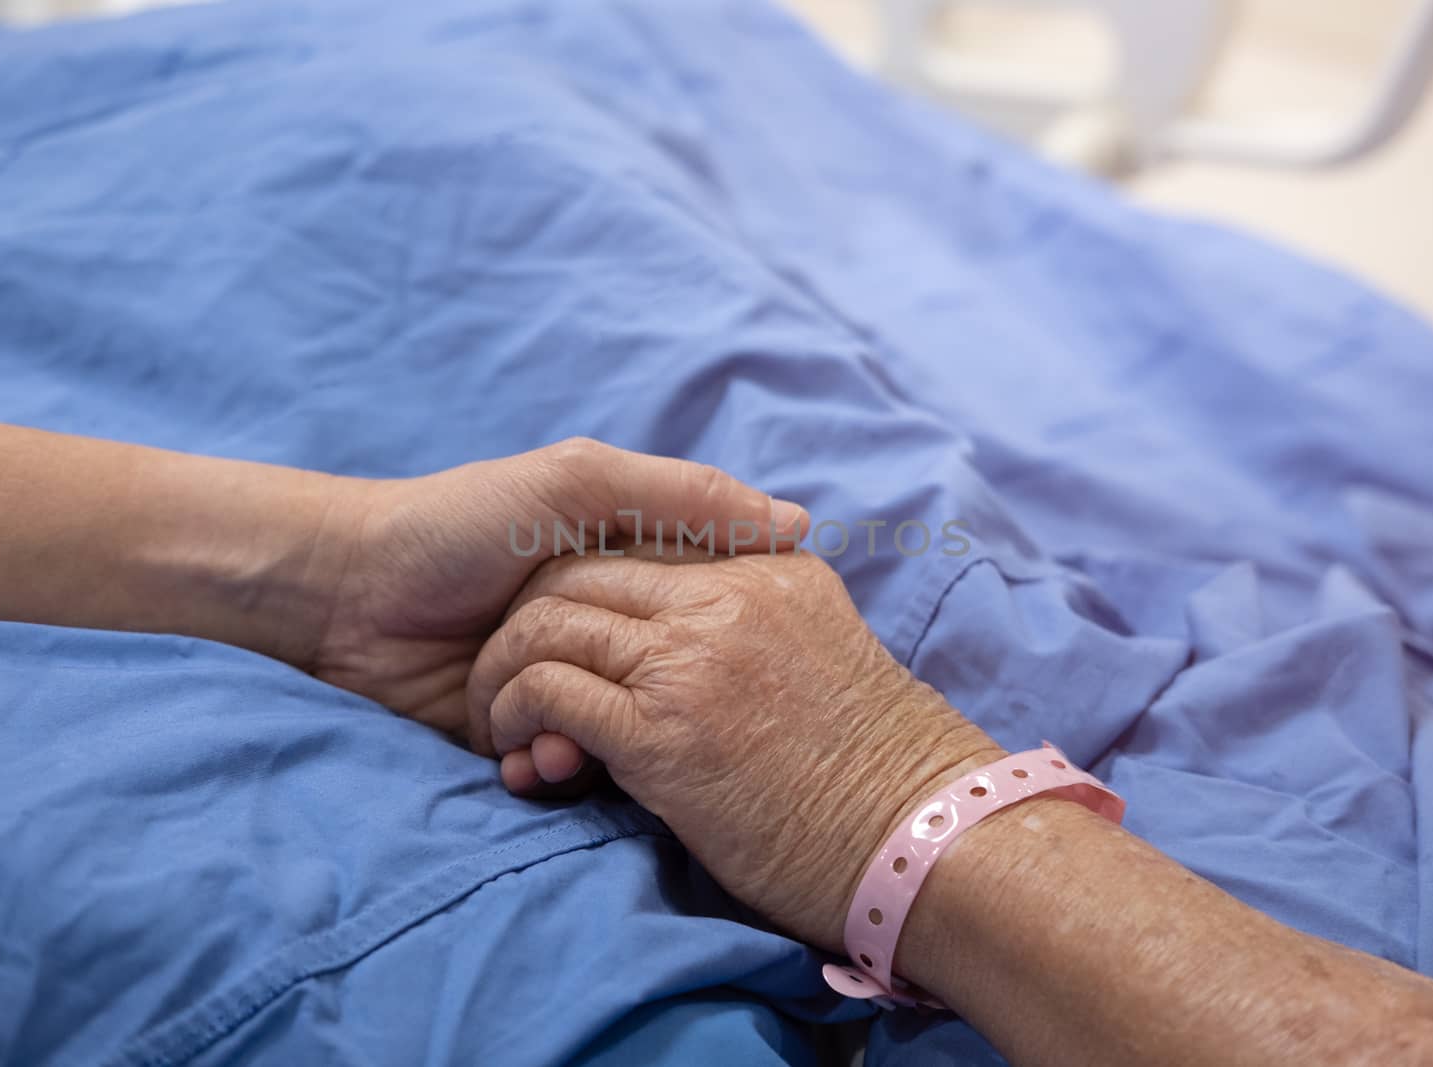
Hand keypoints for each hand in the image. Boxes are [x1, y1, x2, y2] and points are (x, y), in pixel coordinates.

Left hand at [312, 438, 805, 738]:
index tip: (729, 662)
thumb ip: (680, 497)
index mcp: (629, 567)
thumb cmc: (458, 523)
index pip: (707, 610)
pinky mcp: (516, 735)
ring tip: (552, 752)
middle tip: (636, 721)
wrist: (342, 593)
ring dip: (586, 751)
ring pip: (615, 738)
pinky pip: (560, 769)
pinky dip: (546, 774)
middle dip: (647, 710)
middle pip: (663, 684)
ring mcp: (563, 683)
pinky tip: (521, 767)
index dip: (717, 638)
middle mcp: (605, 628)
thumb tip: (797, 524)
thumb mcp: (574, 484)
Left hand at [463, 550, 1002, 948]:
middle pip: (580, 571)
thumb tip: (734, 577)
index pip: (643, 539)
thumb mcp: (826, 638)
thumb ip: (768, 594)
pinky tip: (522, 758)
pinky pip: (552, 693)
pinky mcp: (662, 732)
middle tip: (512, 676)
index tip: (565, 633)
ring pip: (552, 626)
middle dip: (525, 619)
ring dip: (507, 674)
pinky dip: (516, 718)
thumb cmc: (880, 759)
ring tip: (506, 724)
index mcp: (767, 569)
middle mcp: (728, 595)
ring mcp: (692, 659)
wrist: (926, 840)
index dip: (584, 583)